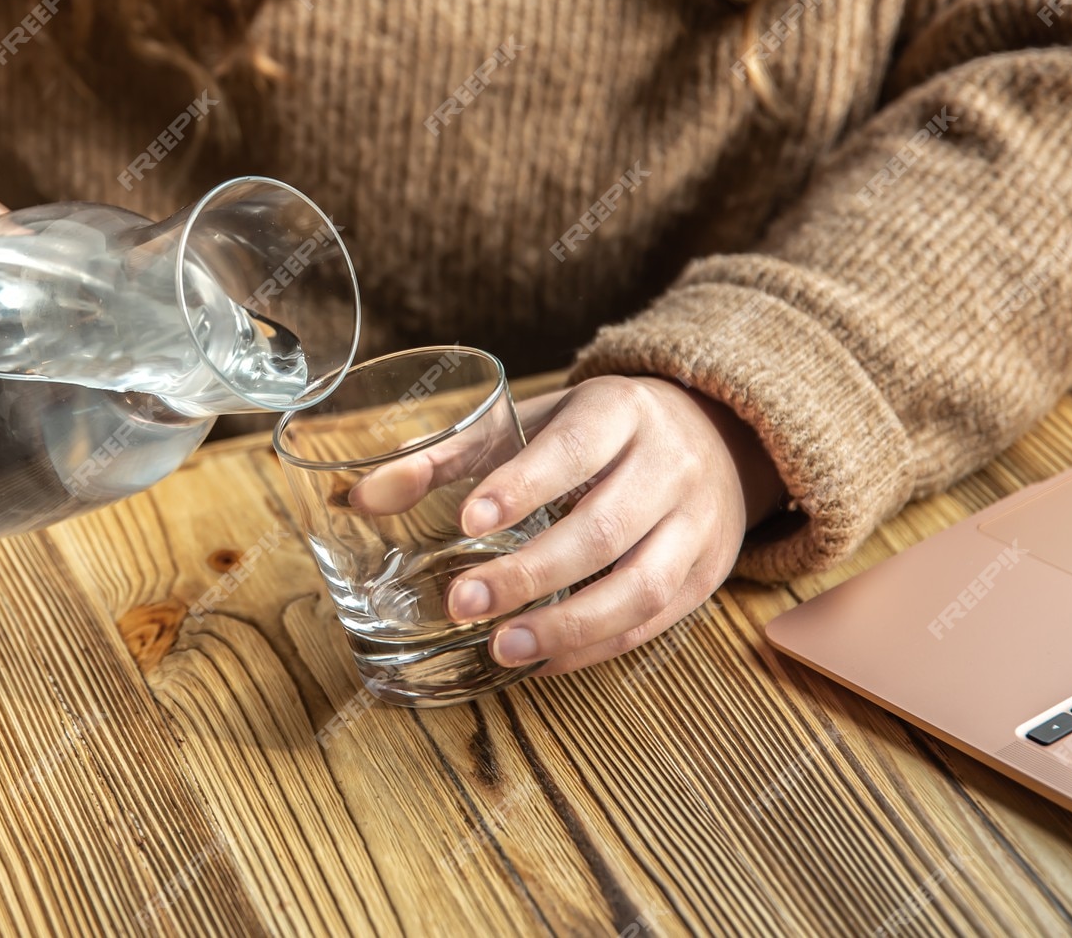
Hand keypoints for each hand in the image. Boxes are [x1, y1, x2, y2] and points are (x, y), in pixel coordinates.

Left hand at [441, 376, 784, 675]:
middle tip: (463, 603)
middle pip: (604, 528)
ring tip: (503, 647)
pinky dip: (595, 647)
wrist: (711, 436)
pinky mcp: (708, 573)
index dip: (522, 486)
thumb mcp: (530, 421)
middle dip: (530, 573)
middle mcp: (670, 465)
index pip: (574, 448)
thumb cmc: (596, 432)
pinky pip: (653, 622)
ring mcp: (696, 524)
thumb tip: (361, 498)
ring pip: (640, 586)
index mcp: (620, 411)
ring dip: (568, 627)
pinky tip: (541, 660)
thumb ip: (447, 456)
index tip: (468, 521)